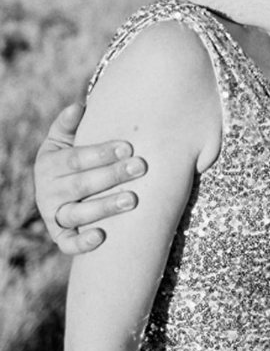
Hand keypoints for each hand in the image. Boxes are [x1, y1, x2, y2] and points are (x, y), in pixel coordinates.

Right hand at [33, 103, 146, 254]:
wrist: (63, 191)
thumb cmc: (75, 159)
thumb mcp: (65, 140)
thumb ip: (68, 125)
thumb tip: (78, 107)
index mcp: (49, 164)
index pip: (75, 159)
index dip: (100, 153)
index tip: (128, 147)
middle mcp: (48, 191)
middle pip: (80, 184)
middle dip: (111, 176)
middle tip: (140, 167)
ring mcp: (54, 215)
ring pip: (77, 214)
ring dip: (104, 207)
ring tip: (132, 200)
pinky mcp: (60, 236)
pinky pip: (67, 243)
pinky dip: (81, 243)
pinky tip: (101, 236)